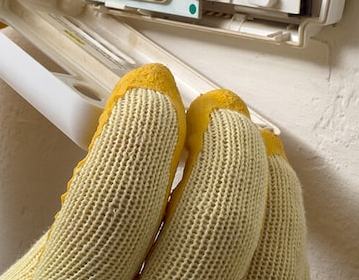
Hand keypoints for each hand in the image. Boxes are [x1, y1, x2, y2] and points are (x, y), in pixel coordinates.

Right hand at [0, 63, 307, 279]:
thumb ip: (73, 232)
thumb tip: (125, 152)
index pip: (117, 200)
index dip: (140, 130)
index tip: (149, 95)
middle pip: (218, 229)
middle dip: (225, 149)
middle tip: (217, 115)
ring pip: (275, 270)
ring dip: (272, 193)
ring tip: (259, 154)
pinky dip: (284, 247)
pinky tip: (273, 220)